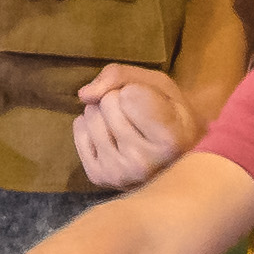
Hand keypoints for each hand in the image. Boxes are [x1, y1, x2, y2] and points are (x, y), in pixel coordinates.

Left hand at [70, 66, 195, 188]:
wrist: (174, 152)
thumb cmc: (169, 112)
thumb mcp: (157, 84)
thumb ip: (121, 77)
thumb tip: (85, 95)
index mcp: (171, 140)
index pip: (129, 96)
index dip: (138, 90)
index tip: (156, 104)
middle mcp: (146, 163)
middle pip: (108, 102)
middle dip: (119, 100)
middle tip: (139, 116)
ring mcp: (120, 174)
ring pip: (91, 115)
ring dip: (103, 113)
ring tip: (126, 126)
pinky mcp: (99, 177)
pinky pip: (79, 131)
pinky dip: (91, 127)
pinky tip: (112, 138)